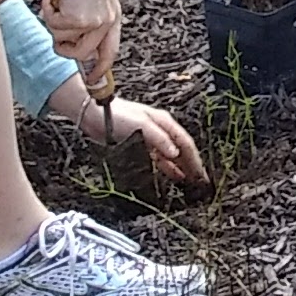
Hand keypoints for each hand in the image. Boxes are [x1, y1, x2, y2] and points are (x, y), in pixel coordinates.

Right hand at [41, 0, 120, 88]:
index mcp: (113, 18)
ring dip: (54, 25)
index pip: (110, 51)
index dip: (101, 68)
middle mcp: (107, 23)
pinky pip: (55, 28)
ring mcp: (93, 23)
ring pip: (64, 41)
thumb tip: (75, 43)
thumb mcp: (95, 0)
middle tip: (58, 44)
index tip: (92, 80)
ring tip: (57, 6)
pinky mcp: (78, 20)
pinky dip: (48, 13)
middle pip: (85, 54)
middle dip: (66, 51)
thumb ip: (91, 21)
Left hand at [78, 92, 205, 182]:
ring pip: (173, 156)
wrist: (94, 114)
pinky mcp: (142, 146)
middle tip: (201, 182)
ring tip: (192, 181)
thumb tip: (176, 153)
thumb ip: (160, 139)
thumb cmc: (117, 115)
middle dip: (193, 164)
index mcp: (165, 122)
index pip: (185, 143)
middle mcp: (161, 130)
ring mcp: (152, 138)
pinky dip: (170, 168)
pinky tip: (175, 176)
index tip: (201, 174)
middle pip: (182, 150)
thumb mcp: (142, 124)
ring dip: (183, 168)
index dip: (194, 159)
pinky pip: (161, 159)